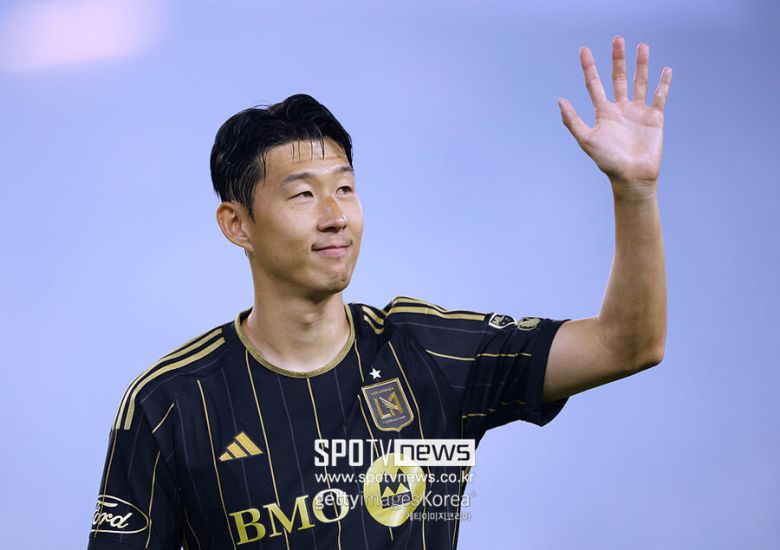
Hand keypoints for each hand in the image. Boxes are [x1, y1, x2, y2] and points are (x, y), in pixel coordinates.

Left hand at [558, 36, 671, 189]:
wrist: (632, 176)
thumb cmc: (608, 161)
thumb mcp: (587, 139)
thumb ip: (573, 120)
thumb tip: (560, 100)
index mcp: (604, 113)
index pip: (594, 85)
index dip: (589, 68)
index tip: (584, 50)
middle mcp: (620, 109)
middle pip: (618, 78)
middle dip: (617, 59)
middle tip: (617, 40)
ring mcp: (638, 112)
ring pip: (639, 82)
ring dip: (641, 65)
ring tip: (642, 46)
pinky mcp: (655, 118)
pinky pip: (660, 96)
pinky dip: (663, 83)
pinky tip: (665, 70)